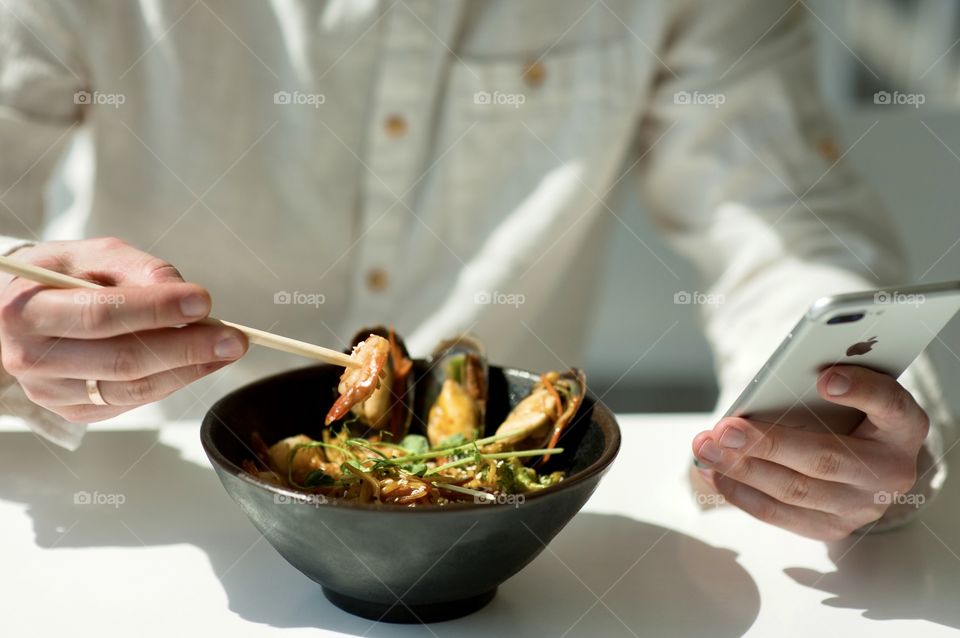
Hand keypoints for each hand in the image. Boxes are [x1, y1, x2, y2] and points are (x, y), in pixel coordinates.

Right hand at [0, 237, 247, 422]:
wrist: (20, 313)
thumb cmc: (59, 278)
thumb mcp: (91, 255)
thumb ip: (138, 269)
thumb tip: (183, 294)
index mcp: (27, 310)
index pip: (102, 315)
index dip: (157, 310)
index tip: (203, 302)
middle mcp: (32, 358)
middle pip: (123, 360)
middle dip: (187, 348)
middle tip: (233, 337)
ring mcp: (51, 392)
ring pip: (133, 388)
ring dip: (189, 369)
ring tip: (227, 349)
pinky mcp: (75, 411)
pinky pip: (134, 401)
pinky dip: (173, 381)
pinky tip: (199, 363)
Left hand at [692, 365, 928, 540]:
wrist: (866, 461)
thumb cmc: (850, 414)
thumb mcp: (852, 393)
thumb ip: (825, 384)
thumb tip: (767, 390)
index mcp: (903, 427)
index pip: (891, 406)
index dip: (861, 391)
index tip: (825, 379)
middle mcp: (890, 472)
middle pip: (825, 459)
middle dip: (767, 443)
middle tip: (725, 428)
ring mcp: (862, 506)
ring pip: (795, 490)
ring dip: (741, 469)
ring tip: (706, 448)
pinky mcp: (832, 527)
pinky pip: (780, 514)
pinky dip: (741, 493)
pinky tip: (714, 474)